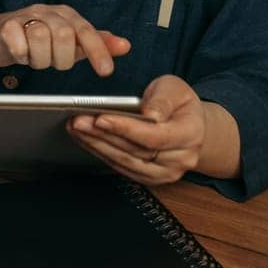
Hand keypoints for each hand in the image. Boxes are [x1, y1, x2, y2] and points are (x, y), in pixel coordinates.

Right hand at [0, 4, 131, 75]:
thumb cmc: (36, 40)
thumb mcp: (69, 42)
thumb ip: (96, 44)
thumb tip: (125, 45)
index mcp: (66, 15)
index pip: (87, 31)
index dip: (98, 52)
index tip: (106, 72)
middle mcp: (48, 12)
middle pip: (65, 36)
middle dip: (61, 59)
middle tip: (52, 62)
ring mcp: (26, 16)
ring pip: (41, 40)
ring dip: (40, 59)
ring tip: (35, 58)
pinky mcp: (6, 26)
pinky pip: (19, 45)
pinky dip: (22, 56)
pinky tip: (20, 54)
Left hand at [67, 74, 217, 183]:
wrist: (191, 127)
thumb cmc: (180, 104)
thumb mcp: (175, 89)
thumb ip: (161, 100)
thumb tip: (147, 114)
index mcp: (190, 135)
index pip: (154, 137)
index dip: (126, 129)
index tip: (101, 118)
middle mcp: (180, 160)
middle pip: (135, 151)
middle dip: (103, 135)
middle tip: (78, 121)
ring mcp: (164, 173)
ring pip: (125, 162)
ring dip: (97, 145)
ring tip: (76, 128)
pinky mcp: (149, 178)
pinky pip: (121, 167)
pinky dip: (100, 153)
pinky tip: (85, 139)